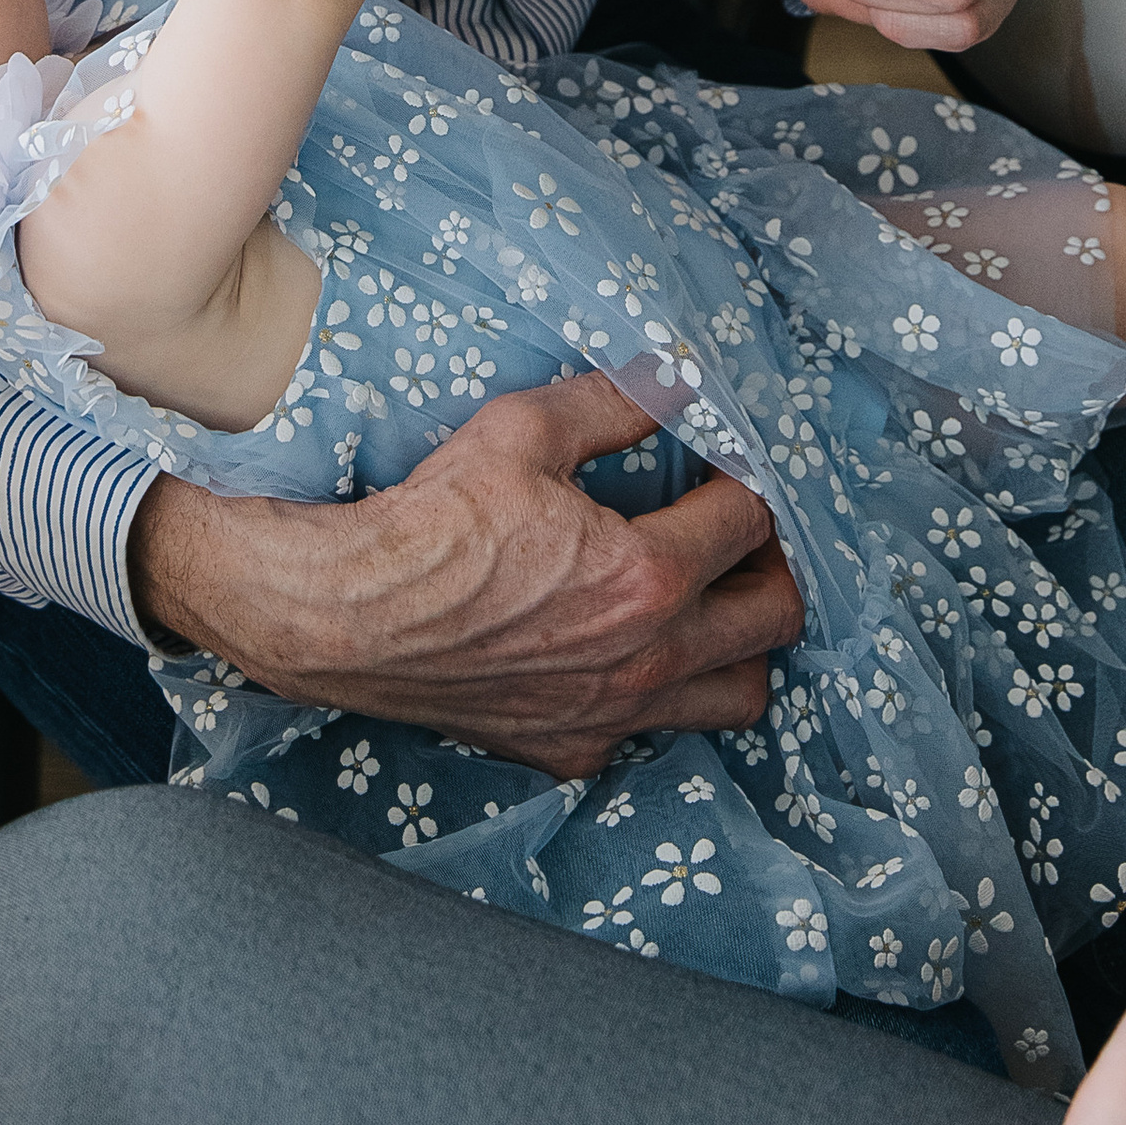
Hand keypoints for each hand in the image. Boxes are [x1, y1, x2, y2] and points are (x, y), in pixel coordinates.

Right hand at [131, 369, 802, 775]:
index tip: (730, 464)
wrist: (351, 615)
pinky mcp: (572, 748)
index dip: (749, 480)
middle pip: (774, 619)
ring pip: (738, 696)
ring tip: (708, 600)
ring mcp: (615, 714)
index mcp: (647, 575)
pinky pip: (656, 730)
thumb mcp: (523, 430)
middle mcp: (648, 657)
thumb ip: (615, 401)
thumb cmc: (434, 521)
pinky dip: (663, 691)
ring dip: (740, 644)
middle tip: (740, 534)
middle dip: (772, 564)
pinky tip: (627, 649)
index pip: (749, 521)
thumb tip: (680, 377)